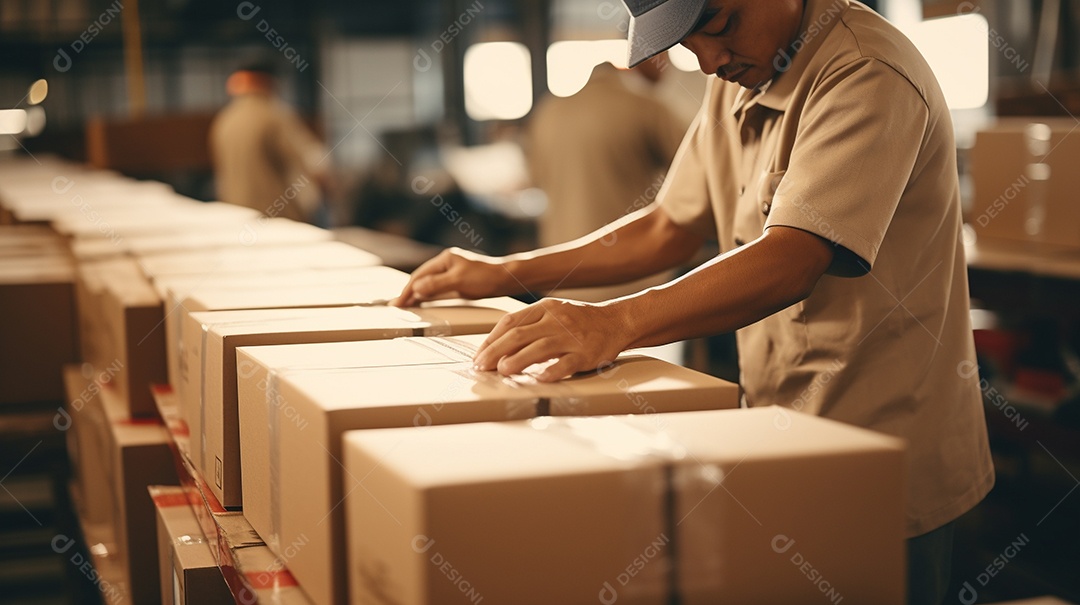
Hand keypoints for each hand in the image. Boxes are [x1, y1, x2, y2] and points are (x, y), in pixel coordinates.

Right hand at [393, 247, 511, 306]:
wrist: (508, 278)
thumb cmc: (487, 277)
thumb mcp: (459, 281)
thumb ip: (436, 284)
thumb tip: (416, 288)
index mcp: (445, 260)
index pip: (420, 276)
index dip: (407, 290)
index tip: (398, 303)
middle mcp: (447, 264)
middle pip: (422, 279)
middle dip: (408, 292)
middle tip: (396, 306)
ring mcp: (452, 273)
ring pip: (429, 285)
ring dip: (416, 295)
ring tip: (405, 306)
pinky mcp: (459, 282)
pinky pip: (438, 290)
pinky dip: (428, 296)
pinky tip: (422, 303)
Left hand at [473, 298, 633, 381]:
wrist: (616, 321)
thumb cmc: (579, 321)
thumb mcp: (552, 313)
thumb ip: (528, 326)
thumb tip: (498, 347)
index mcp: (544, 308)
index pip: (510, 322)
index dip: (491, 339)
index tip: (479, 355)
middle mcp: (555, 320)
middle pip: (519, 334)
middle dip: (495, 351)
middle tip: (481, 366)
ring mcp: (571, 337)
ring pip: (539, 348)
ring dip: (517, 360)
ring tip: (502, 371)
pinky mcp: (585, 354)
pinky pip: (566, 363)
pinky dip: (551, 371)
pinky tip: (539, 379)